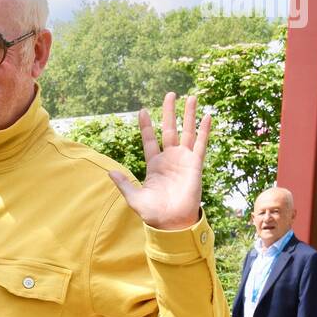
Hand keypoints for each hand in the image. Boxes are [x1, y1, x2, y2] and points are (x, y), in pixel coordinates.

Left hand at [109, 92, 210, 229]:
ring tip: (191, 97)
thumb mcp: (134, 198)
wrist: (172, 223)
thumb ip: (123, 184)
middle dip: (170, 112)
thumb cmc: (153, 213)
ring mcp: (183, 160)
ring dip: (189, 115)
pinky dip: (204, 131)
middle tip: (170, 94)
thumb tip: (110, 173)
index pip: (150, 140)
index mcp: (154, 165)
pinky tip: (207, 116)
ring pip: (187, 132)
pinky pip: (200, 144)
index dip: (146, 126)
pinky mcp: (195, 165)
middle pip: (170, 129)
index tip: (142, 110)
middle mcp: (169, 159)